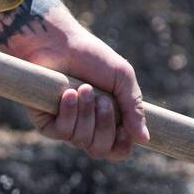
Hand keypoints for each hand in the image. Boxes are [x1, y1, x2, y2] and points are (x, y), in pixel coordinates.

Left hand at [0, 0, 149, 159]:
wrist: (58, 42)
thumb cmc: (91, 57)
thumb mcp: (122, 78)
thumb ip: (135, 108)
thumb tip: (145, 139)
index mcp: (109, 121)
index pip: (117, 151)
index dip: (121, 146)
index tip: (124, 130)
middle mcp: (88, 128)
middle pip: (100, 150)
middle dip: (104, 125)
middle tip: (103, 100)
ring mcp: (67, 128)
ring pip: (81, 141)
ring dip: (87, 113)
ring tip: (84, 88)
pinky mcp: (47, 124)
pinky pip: (62, 133)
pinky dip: (69, 112)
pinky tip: (68, 93)